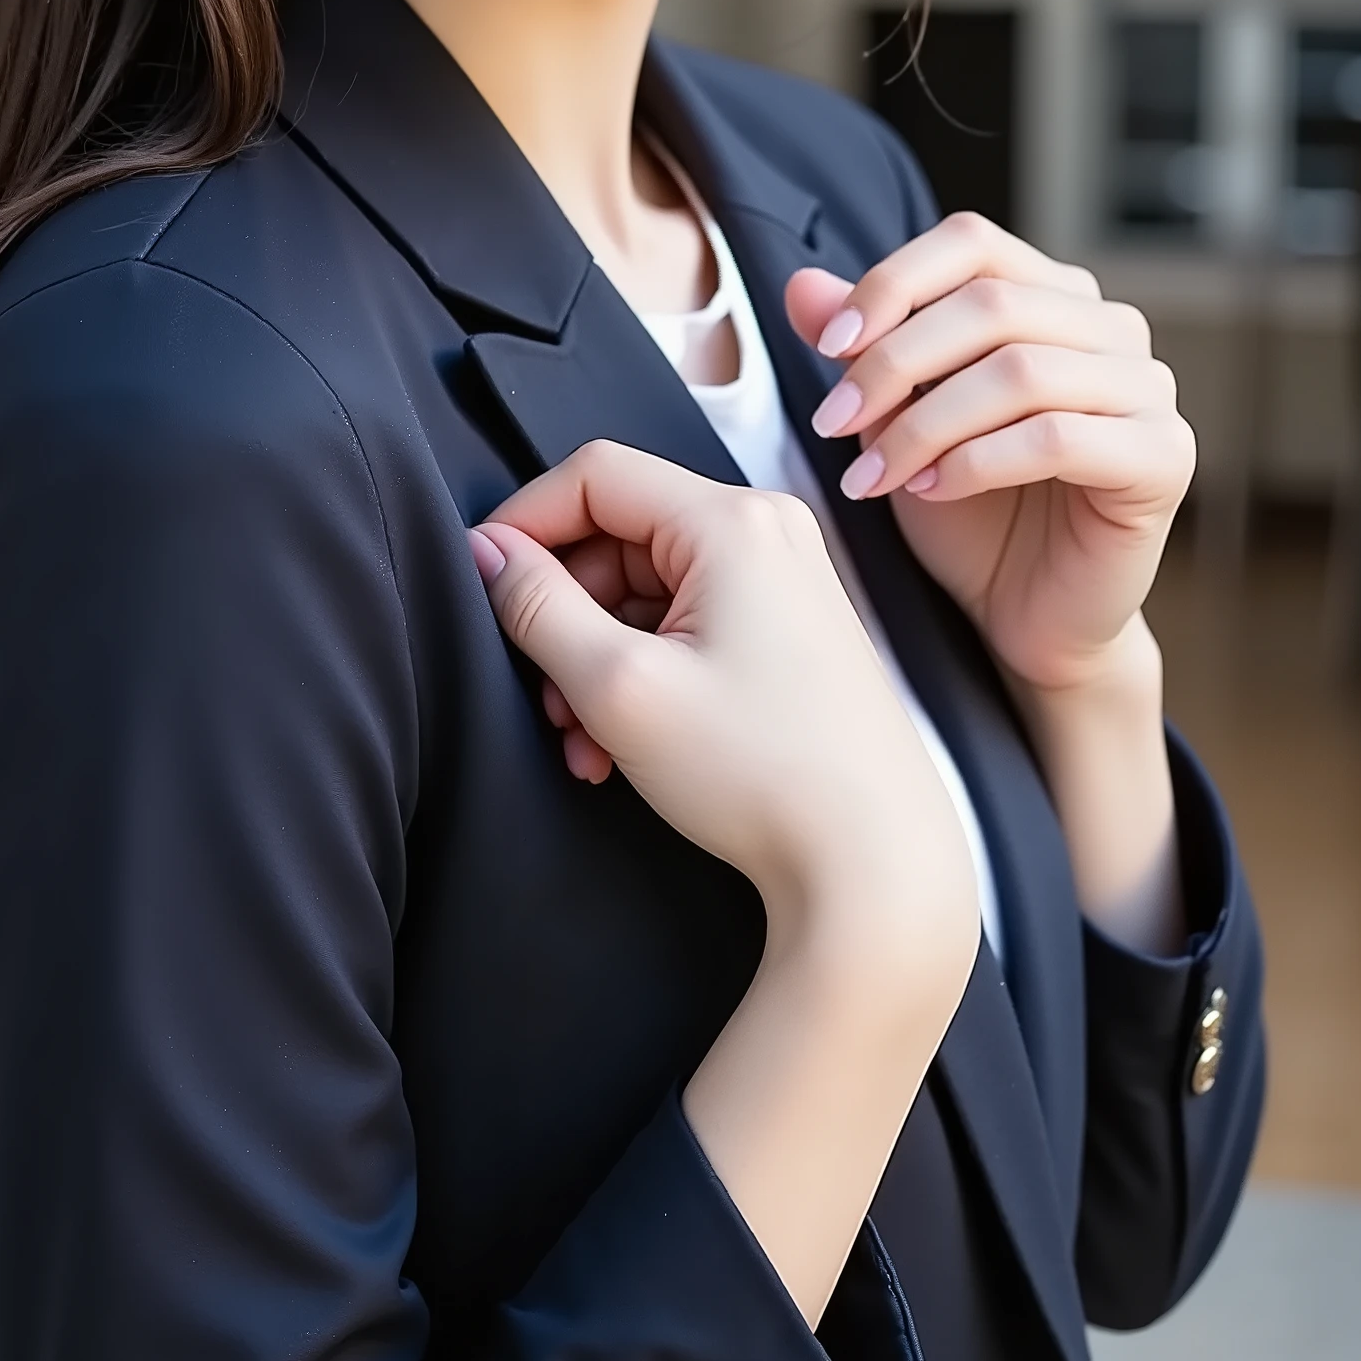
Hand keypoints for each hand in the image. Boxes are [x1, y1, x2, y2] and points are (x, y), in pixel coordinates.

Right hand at [471, 444, 981, 1327]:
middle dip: (558, 609)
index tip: (475, 593)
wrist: (885, 890)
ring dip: (595, 657)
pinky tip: (614, 755)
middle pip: (623, 533)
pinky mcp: (807, 664)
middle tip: (530, 692)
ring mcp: (798, 604)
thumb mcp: (621, 688)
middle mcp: (778, 543)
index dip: (516, 522)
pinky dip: (645, 683)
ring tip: (573, 741)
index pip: (593, 470)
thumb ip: (536, 609)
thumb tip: (488, 557)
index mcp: (736, 522)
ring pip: (655, 596)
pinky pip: (697, 638)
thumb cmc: (759, 784)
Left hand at [787, 214, 1193, 699]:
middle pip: (991, 304)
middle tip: (834, 422)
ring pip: (1020, 370)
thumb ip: (860, 347)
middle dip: (895, 362)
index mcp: (1053, 295)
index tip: (829, 345)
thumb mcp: (896, 419)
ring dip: (926, 423)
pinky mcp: (1164, 456)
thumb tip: (804, 287)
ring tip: (873, 474)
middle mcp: (1112, 328)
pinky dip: (977, 461)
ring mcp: (1149, 389)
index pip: (972, 243)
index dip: (894, 282)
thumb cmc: (968, 511)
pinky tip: (931, 490)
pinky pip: (1059, 437)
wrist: (1025, 615)